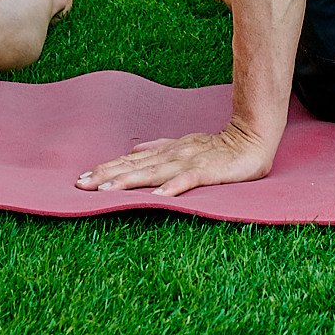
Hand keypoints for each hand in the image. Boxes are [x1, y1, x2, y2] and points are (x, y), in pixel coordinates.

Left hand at [76, 120, 276, 198]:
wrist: (252, 137)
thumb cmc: (218, 145)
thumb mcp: (184, 145)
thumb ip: (159, 148)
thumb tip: (133, 150)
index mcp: (166, 151)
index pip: (130, 161)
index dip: (106, 169)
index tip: (82, 180)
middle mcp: (172, 154)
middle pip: (135, 166)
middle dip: (107, 176)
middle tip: (82, 186)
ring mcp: (189, 161)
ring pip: (154, 172)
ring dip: (130, 181)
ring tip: (108, 190)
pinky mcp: (208, 170)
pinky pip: (188, 180)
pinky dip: (173, 188)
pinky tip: (159, 196)